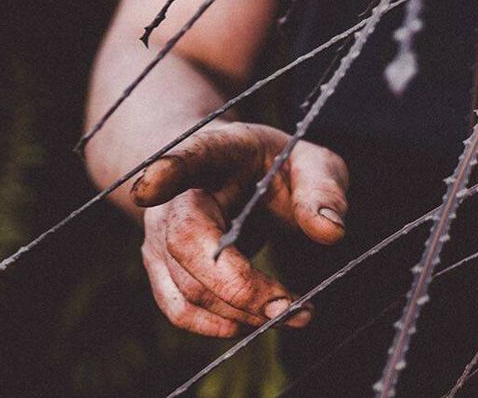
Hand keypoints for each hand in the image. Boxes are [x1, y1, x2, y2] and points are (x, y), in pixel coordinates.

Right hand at [132, 122, 348, 336]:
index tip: (147, 189)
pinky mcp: (163, 267)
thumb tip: (330, 231)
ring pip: (187, 285)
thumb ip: (323, 188)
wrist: (234, 175)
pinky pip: (180, 308)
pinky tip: (255, 321)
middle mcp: (177, 195)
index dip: (166, 172)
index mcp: (216, 153)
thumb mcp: (312, 162)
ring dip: (240, 312)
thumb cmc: (276, 167)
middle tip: (291, 306)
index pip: (187, 157)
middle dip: (238, 284)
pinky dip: (219, 325)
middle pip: (187, 242)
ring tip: (294, 313)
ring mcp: (161, 234)